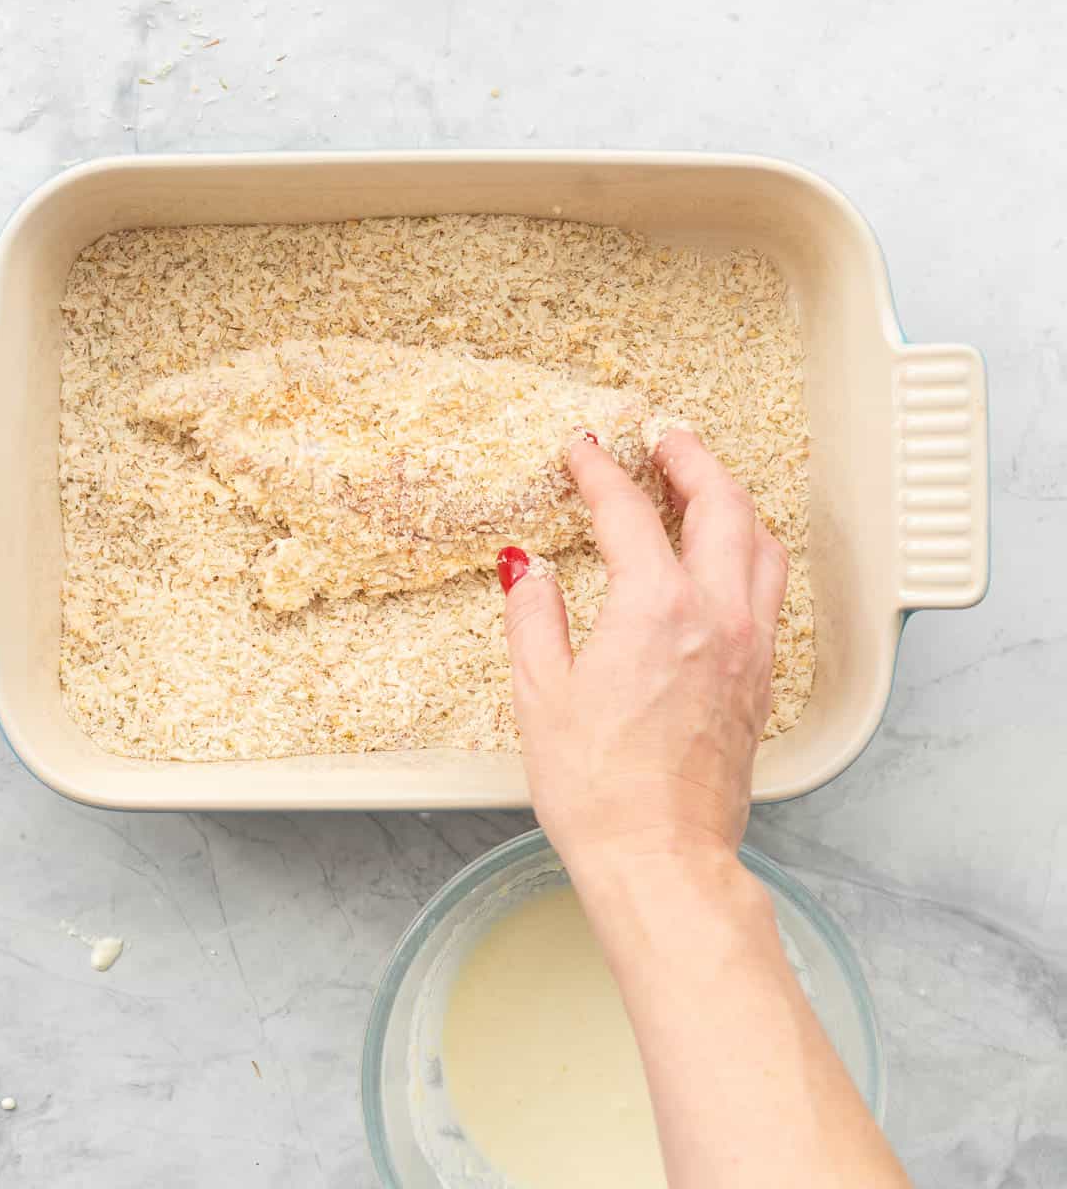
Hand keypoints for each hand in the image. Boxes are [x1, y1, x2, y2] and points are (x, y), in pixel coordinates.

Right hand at [498, 429, 787, 863]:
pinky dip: (750, 551)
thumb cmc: (598, 789)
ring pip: (762, 543)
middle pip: (722, 505)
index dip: (601, 472)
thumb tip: (529, 567)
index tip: (585, 453)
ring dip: (734, 501)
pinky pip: (769, 590)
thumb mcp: (541, 694)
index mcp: (656, 610)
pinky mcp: (761, 680)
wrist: (661, 858)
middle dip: (692, 459)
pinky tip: (725, 560)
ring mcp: (749, 648)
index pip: (630, 512)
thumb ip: (535, 615)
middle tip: (665, 439)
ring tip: (704, 486)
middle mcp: (717, 616)